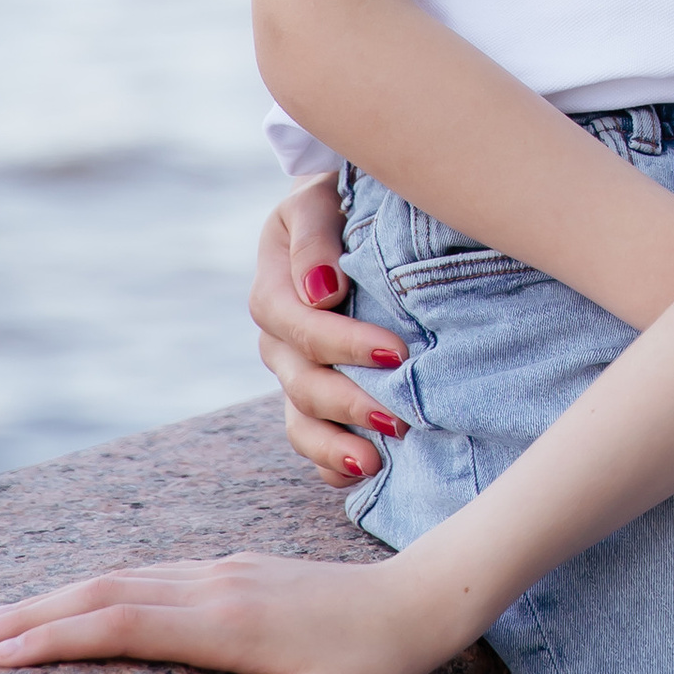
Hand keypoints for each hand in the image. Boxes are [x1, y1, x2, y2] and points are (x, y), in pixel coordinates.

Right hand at [0, 550, 446, 673]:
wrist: (416, 600)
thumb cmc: (370, 667)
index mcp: (227, 622)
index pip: (122, 625)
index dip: (58, 639)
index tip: (1, 655)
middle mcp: (215, 586)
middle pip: (107, 591)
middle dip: (36, 613)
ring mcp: (223, 571)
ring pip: (125, 576)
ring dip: (62, 597)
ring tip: (6, 622)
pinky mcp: (234, 569)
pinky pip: (151, 572)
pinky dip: (102, 586)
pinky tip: (83, 601)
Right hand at [252, 179, 411, 487]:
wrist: (344, 215)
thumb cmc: (337, 200)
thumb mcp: (319, 199)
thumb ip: (314, 235)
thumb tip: (321, 291)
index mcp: (274, 287)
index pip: (298, 325)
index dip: (343, 342)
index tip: (395, 350)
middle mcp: (279, 339)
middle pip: (302, 381)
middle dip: (349, 402)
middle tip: (398, 417)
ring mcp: (294, 371)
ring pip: (301, 420)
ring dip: (334, 444)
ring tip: (373, 461)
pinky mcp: (313, 394)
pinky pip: (311, 437)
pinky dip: (330, 461)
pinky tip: (362, 473)